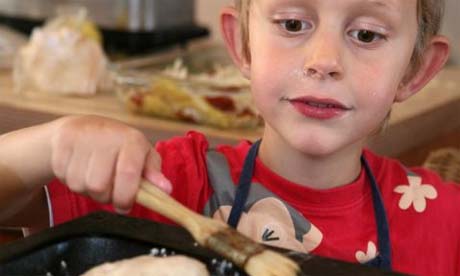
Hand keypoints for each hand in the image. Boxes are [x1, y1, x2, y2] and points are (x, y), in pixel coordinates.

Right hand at [49, 115, 171, 212]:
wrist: (83, 127)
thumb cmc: (119, 147)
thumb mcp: (142, 156)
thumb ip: (154, 174)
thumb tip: (166, 190)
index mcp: (131, 139)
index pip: (128, 174)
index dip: (125, 197)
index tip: (125, 206)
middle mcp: (107, 135)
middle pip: (99, 186)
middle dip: (104, 197)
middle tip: (109, 189)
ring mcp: (82, 138)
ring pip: (80, 185)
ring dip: (88, 190)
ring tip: (95, 177)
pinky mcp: (62, 143)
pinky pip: (64, 178)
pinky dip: (72, 182)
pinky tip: (80, 169)